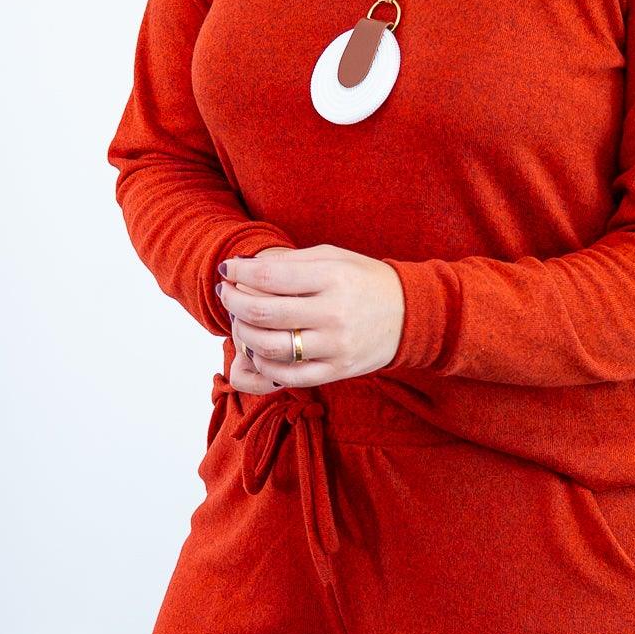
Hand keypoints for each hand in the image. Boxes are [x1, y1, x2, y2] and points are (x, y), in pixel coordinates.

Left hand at [216, 244, 405, 390]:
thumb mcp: (333, 257)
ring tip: (240, 322)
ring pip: (271, 346)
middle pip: (264, 312)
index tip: (228, 270)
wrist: (408, 314)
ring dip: (244, 334)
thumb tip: (245, 267)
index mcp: (332, 277)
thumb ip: (291, 262)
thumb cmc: (363, 280)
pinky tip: (259, 350)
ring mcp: (335, 345)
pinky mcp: (337, 370)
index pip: (271, 276)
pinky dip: (264, 364)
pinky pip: (288, 376)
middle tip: (227, 294)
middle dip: (234, 302)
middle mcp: (334, 312)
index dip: (240, 273)